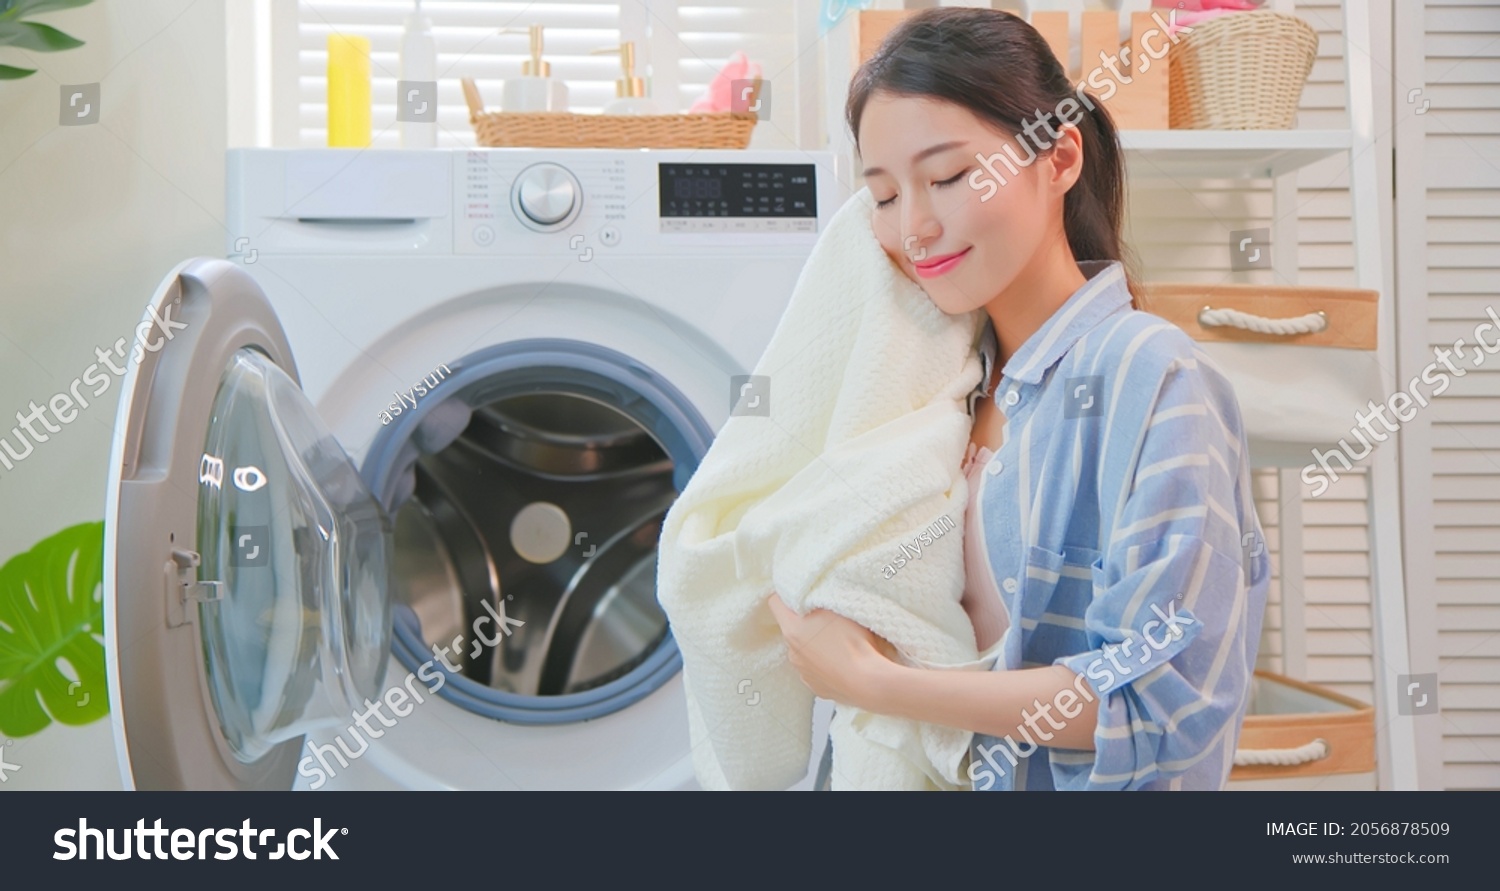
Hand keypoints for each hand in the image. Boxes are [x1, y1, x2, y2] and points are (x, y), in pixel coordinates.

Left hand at [766, 593, 896, 708]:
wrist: (869, 681)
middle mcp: (792, 652)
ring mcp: (803, 672)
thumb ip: (820, 597)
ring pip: (805, 650)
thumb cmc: (855, 641)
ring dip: (816, 645)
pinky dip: (826, 663)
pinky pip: (816, 669)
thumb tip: (815, 595)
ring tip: (840, 644)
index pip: (775, 603)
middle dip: (806, 622)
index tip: (799, 593)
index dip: (786, 594)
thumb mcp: (839, 606)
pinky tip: (843, 661)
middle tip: (829, 619)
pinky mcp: (816, 687)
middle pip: (792, 628)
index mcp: (793, 629)